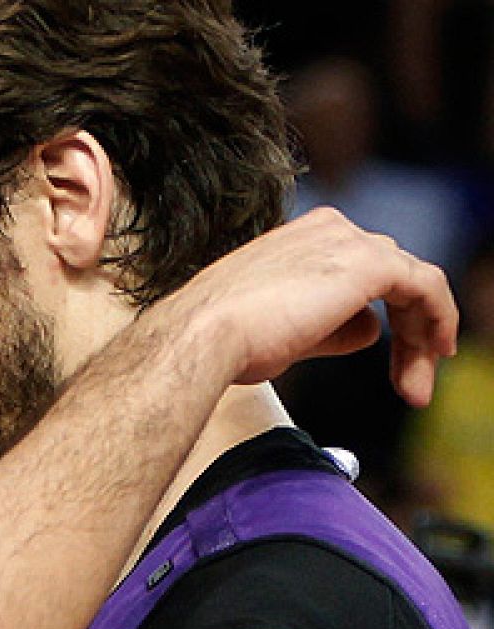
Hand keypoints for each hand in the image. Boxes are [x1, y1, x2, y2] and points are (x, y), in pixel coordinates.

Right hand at [161, 207, 457, 406]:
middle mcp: (328, 231)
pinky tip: (437, 352)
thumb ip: (331, 327)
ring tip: (416, 384)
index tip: (388, 359)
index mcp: (301, 240)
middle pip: (392, 276)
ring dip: (421, 336)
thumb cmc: (222, 341)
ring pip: (411, 284)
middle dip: (408, 332)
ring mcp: (348, 243)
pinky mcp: (369, 264)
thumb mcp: (285, 333)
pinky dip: (440, 318)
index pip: (362, 272)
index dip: (383, 317)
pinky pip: (426, 286)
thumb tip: (369, 331)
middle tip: (411, 382)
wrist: (200, 338)